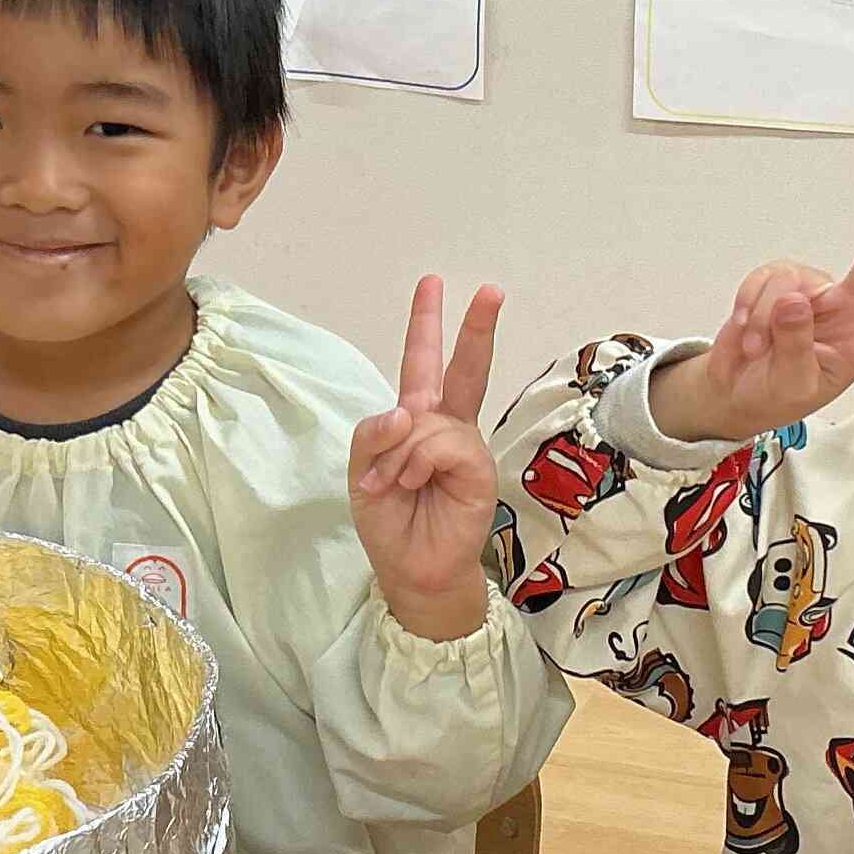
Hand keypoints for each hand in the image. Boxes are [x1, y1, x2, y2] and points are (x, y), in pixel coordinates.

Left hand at [351, 277, 503, 642]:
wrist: (411, 569)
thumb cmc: (390, 520)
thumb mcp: (362, 470)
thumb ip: (375, 433)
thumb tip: (408, 410)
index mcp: (420, 422)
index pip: (423, 365)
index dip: (426, 324)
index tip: (433, 283)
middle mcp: (447, 428)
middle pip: (464, 368)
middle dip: (476, 327)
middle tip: (492, 290)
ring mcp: (466, 447)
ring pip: (428, 419)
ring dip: (398, 452)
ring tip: (392, 483)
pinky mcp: (478, 468)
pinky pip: (440, 444)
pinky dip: (416, 462)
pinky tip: (412, 484)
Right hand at [649, 176, 853, 442]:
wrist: (732, 390)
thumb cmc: (773, 394)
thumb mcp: (792, 386)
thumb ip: (797, 347)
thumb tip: (795, 299)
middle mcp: (847, 309)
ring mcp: (814, 290)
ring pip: (795, 283)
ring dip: (767, 318)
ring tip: (757, 348)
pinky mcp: (780, 279)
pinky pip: (766, 280)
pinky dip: (749, 306)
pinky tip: (745, 331)